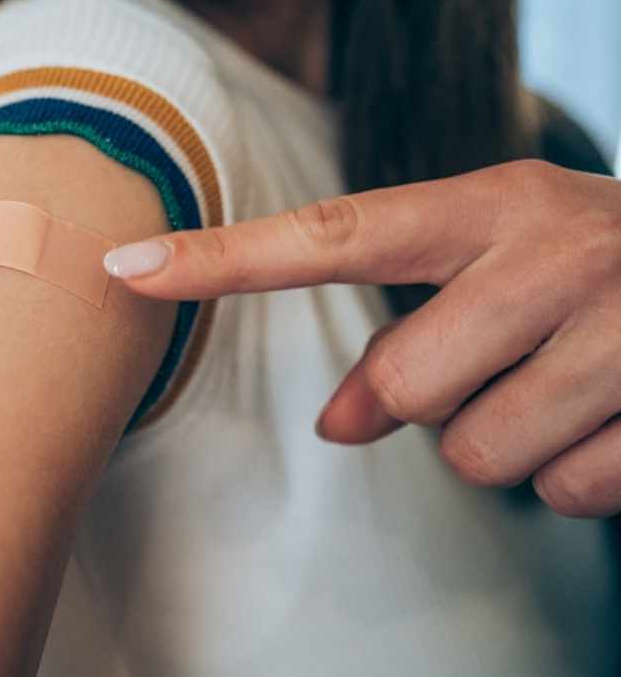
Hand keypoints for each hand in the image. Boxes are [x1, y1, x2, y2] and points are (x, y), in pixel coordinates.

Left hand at [104, 160, 620, 517]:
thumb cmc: (589, 269)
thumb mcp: (501, 266)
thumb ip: (412, 327)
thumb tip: (339, 424)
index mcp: (490, 203)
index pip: (329, 233)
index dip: (220, 259)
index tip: (125, 270)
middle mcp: (553, 250)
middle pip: (404, 388)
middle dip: (426, 403)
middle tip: (492, 365)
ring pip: (479, 455)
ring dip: (502, 444)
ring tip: (558, 387)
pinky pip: (566, 493)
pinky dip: (576, 475)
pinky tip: (612, 417)